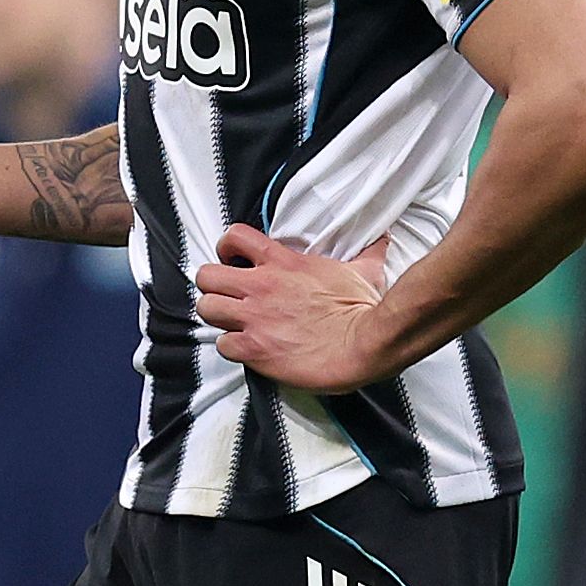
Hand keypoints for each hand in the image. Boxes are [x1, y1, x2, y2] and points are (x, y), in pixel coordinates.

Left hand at [193, 226, 398, 394]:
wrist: (363, 344)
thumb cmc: (361, 309)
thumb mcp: (362, 271)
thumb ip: (364, 254)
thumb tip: (379, 241)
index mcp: (283, 263)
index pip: (235, 237)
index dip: (226, 248)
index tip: (232, 259)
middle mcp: (261, 287)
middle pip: (206, 276)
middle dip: (212, 286)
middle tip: (226, 295)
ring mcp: (254, 318)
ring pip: (207, 308)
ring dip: (217, 315)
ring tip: (231, 321)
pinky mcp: (254, 348)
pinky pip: (222, 344)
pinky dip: (230, 346)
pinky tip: (245, 347)